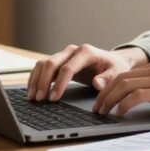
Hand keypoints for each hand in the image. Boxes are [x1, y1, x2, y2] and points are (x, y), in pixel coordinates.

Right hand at [27, 44, 146, 101]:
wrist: (112, 61)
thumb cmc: (115, 67)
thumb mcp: (117, 73)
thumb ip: (108, 78)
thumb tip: (97, 83)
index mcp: (86, 52)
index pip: (68, 68)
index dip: (59, 84)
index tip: (53, 99)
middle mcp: (72, 51)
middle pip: (51, 63)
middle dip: (43, 82)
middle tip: (39, 99)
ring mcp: (64, 54)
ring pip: (43, 64)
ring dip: (36, 80)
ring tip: (33, 98)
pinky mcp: (59, 61)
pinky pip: (43, 67)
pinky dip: (36, 78)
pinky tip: (33, 91)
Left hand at [93, 61, 149, 119]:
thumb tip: (141, 102)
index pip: (125, 74)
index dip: (109, 87)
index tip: (102, 100)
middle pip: (120, 78)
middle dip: (104, 94)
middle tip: (96, 108)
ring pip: (124, 85)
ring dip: (109, 99)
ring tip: (102, 112)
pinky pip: (137, 95)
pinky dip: (124, 104)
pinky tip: (119, 114)